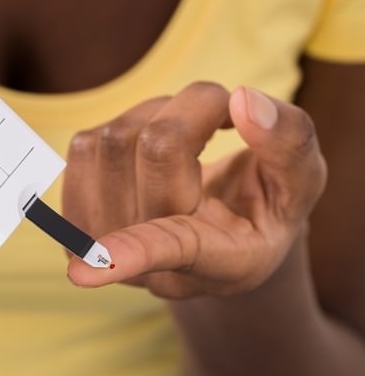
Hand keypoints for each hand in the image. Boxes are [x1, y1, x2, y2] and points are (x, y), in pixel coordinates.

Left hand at [63, 82, 326, 297]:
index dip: (130, 252)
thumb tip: (243, 100)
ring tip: (188, 136)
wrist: (221, 234)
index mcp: (220, 261)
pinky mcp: (75, 221)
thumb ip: (289, 144)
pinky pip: (86, 144)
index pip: (170, 248)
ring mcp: (108, 249)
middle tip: (225, 116)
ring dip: (157, 114)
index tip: (79, 275)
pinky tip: (153, 147)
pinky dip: (127, 125)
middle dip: (196, 108)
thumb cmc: (263, 208)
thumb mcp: (300, 182)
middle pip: (155, 146)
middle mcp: (154, 266)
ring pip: (114, 137)